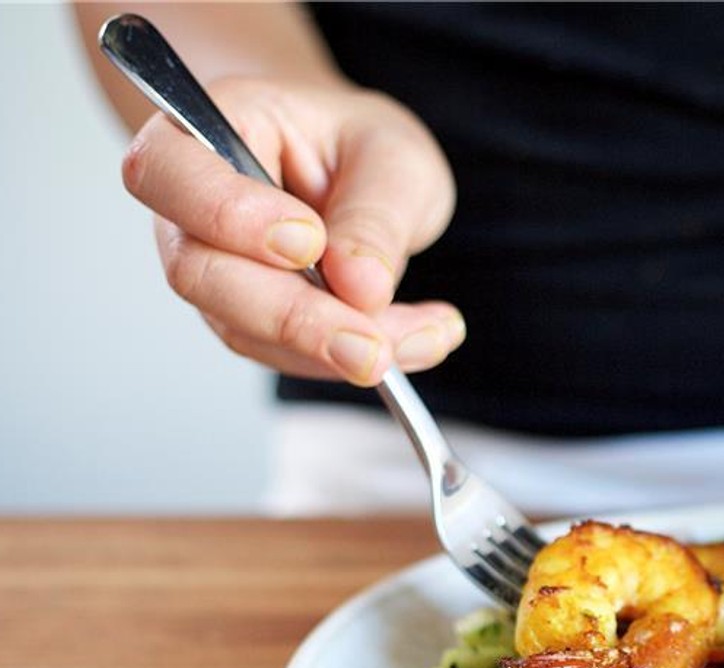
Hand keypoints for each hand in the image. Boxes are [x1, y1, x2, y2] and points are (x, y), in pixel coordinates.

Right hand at [120, 76, 462, 385]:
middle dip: (294, 318)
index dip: (228, 216)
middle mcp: (190, 206)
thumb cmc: (362, 146)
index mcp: (212, 125)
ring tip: (425, 336)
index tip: (308, 242)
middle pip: (200, 274)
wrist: (360, 172)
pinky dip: (352, 356)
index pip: (167, 172)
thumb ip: (374, 218)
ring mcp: (213, 270)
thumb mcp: (394, 159)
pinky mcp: (248, 320)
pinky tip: (419, 340)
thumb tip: (359, 288)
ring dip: (336, 347)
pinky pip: (286, 354)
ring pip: (245, 329)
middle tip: (372, 347)